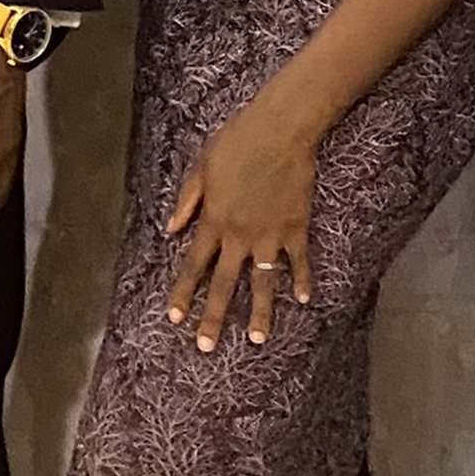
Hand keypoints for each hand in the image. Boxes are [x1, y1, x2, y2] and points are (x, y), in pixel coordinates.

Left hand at [164, 93, 318, 351]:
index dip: (183, 292)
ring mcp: (270, 234)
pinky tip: (304, 300)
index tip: (174, 318)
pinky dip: (302, 280)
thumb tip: (170, 230)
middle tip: (206, 346)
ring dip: (260, 313)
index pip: (193, 265)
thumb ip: (187, 202)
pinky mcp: (296, 227)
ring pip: (263, 282)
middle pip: (224, 284)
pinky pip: (298, 261)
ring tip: (258, 340)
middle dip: (214, 317)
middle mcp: (239, 235)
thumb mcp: (201, 167)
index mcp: (213, 220)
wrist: (280, 129)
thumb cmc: (237, 140)